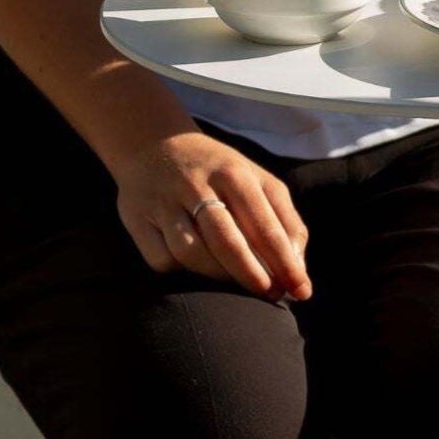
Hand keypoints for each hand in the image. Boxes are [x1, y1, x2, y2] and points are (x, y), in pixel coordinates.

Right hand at [111, 130, 311, 299]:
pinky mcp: (137, 219)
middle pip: (227, 242)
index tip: (301, 290)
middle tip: (270, 294)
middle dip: (253, 275)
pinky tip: (196, 265)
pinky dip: (182, 269)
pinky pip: (162, 260)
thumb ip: (284, 220)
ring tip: (235, 281)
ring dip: (219, 276)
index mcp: (233, 173)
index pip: (264, 225)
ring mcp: (162, 202)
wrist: (152, 144)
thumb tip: (297, 269)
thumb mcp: (256, 180)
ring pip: (192, 254)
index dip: (285, 263)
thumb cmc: (217, 172)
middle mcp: (195, 184)